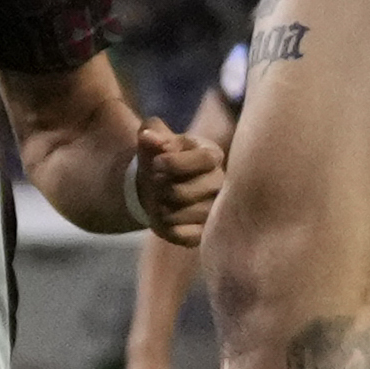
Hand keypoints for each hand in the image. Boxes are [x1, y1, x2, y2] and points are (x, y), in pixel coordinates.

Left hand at [125, 118, 223, 244]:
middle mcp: (220, 183)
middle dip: (160, 189)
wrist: (157, 187)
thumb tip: (149, 136)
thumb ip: (152, 132)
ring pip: (180, 215)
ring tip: (159, 200)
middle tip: (155, 183)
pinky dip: (167, 228)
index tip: (155, 163)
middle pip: (183, 192)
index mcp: (212, 155)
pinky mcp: (205, 232)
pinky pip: (182, 235)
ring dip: (160, 208)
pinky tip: (166, 217)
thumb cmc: (158, 157)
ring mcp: (215, 210)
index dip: (174, 163)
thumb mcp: (153, 139)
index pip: (203, 160)